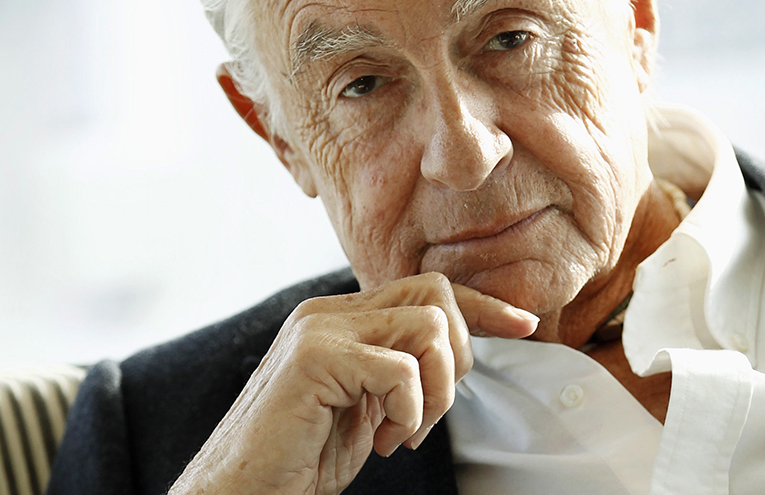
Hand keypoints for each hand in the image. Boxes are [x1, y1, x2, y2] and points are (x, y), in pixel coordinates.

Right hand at [169, 272, 538, 494]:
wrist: (240, 492)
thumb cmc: (302, 456)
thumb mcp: (366, 404)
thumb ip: (397, 369)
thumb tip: (454, 353)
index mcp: (342, 317)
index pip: (427, 289)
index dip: (481, 306)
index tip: (523, 325)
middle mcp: (329, 311)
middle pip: (436, 294)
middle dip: (457, 359)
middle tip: (426, 414)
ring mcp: (319, 329)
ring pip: (429, 328)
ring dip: (436, 392)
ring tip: (404, 431)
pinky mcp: (314, 358)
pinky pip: (401, 370)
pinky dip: (409, 411)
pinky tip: (385, 440)